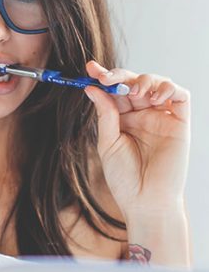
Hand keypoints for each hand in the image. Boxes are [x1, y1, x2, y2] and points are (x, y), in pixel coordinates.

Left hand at [84, 60, 190, 218]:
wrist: (145, 202)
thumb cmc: (125, 179)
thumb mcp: (108, 143)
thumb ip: (105, 114)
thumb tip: (92, 88)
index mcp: (124, 119)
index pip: (115, 91)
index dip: (104, 77)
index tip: (90, 69)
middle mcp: (143, 115)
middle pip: (135, 82)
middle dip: (120, 76)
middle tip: (107, 77)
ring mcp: (162, 118)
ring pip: (158, 83)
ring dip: (145, 80)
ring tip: (134, 92)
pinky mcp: (180, 123)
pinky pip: (180, 96)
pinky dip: (168, 88)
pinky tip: (154, 97)